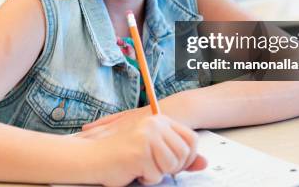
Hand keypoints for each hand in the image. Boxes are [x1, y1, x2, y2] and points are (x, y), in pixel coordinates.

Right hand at [81, 114, 206, 185]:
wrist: (93, 157)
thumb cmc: (122, 155)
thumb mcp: (155, 151)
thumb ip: (179, 156)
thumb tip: (205, 163)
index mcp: (159, 120)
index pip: (192, 140)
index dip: (188, 157)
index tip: (173, 164)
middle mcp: (155, 124)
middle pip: (184, 154)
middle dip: (171, 168)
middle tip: (153, 166)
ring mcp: (147, 137)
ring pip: (172, 166)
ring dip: (157, 173)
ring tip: (142, 166)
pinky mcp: (139, 152)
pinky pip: (155, 175)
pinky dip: (145, 178)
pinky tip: (132, 169)